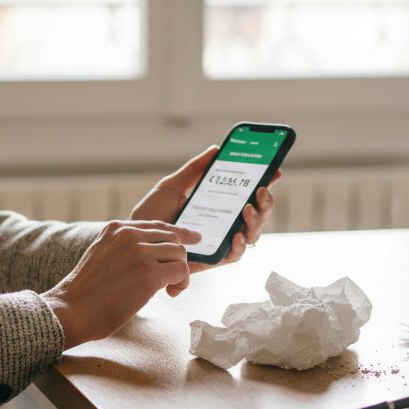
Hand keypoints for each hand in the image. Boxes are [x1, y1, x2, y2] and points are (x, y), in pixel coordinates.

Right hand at [42, 220, 200, 348]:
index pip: (157, 225)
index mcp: (116, 229)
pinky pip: (181, 271)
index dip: (179, 233)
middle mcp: (129, 235)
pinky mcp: (149, 274)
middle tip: (170, 280)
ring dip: (180, 273)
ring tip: (168, 289)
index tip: (194, 239)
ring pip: (179, 254)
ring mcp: (140, 253)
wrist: (72, 310)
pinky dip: (181, 283)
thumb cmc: (86, 293)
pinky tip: (169, 294)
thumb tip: (154, 256)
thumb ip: (124, 249)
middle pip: (172, 239)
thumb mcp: (102, 256)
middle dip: (177, 259)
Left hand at [130, 146, 279, 273]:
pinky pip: (235, 255)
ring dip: (256, 221)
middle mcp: (224, 224)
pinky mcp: (212, 260)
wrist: (135, 240)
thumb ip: (194, 170)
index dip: (264, 183)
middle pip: (257, 215)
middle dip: (266, 202)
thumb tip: (215, 149)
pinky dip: (240, 245)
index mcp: (218, 205)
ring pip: (252, 234)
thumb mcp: (172, 186)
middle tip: (261, 188)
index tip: (274, 170)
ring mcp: (220, 242)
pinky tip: (236, 234)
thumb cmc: (152, 214)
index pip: (247, 194)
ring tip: (248, 208)